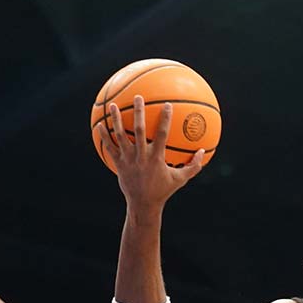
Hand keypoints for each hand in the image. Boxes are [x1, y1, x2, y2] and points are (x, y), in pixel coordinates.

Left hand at [95, 95, 205, 210]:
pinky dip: (104, 135)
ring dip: (116, 119)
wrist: (143, 205)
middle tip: (138, 97)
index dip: (165, 119)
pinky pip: (109, 147)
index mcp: (156, 158)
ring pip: (120, 135)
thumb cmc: (163, 191)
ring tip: (114, 105)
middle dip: (138, 112)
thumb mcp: (180, 180)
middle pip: (138, 130)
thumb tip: (202, 152)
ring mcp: (128, 159)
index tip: (167, 105)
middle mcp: (141, 156)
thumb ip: (193, 166)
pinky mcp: (118, 164)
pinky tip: (99, 124)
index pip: (162, 134)